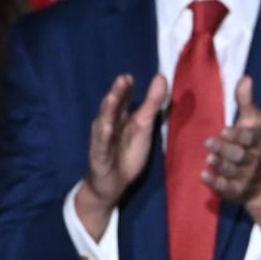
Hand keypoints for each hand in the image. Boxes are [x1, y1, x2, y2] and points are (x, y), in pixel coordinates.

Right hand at [75, 73, 166, 239]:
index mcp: (119, 118)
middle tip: (123, 78)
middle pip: (112, 107)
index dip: (126, 87)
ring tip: (113, 97)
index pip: (122, 99)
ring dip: (108, 110)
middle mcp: (107, 125)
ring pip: (104, 122)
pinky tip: (106, 128)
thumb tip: (161, 77)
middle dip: (117, 93)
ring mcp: (102, 140)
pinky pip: (101, 145)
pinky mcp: (100, 157)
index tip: (131, 75)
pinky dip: (103, 136)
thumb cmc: (127, 153)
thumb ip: (151, 103)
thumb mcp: (144, 127)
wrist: (112, 184)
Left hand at [205, 76, 260, 233]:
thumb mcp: (252, 122)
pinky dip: (215, 183)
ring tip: (208, 158)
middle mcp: (252, 159)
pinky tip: (203, 176)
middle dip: (226, 149)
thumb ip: (246, 101)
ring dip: (220, 164)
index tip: (225, 130)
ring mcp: (244, 176)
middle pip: (240, 155)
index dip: (238, 135)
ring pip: (232, 171)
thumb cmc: (252, 145)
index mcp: (256, 141)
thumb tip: (245, 78)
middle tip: (209, 142)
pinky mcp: (235, 190)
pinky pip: (226, 188)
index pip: (250, 138)